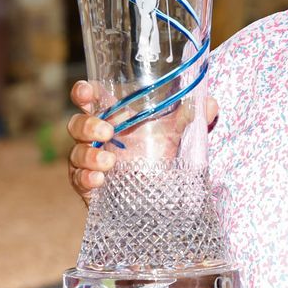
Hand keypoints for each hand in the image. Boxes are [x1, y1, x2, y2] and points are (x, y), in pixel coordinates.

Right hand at [66, 80, 218, 205]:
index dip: (83, 92)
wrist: (157, 195)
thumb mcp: (175, 133)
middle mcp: (96, 137)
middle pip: (77, 124)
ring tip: (109, 163)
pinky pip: (78, 180)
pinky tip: (99, 180)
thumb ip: (191, 116)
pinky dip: (86, 178)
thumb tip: (211, 103)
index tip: (86, 92)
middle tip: (107, 132)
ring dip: (89, 156)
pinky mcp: (88, 185)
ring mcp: (89, 161)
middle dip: (87, 125)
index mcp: (112, 117)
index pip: (89, 98)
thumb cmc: (159, 153)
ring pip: (75, 153)